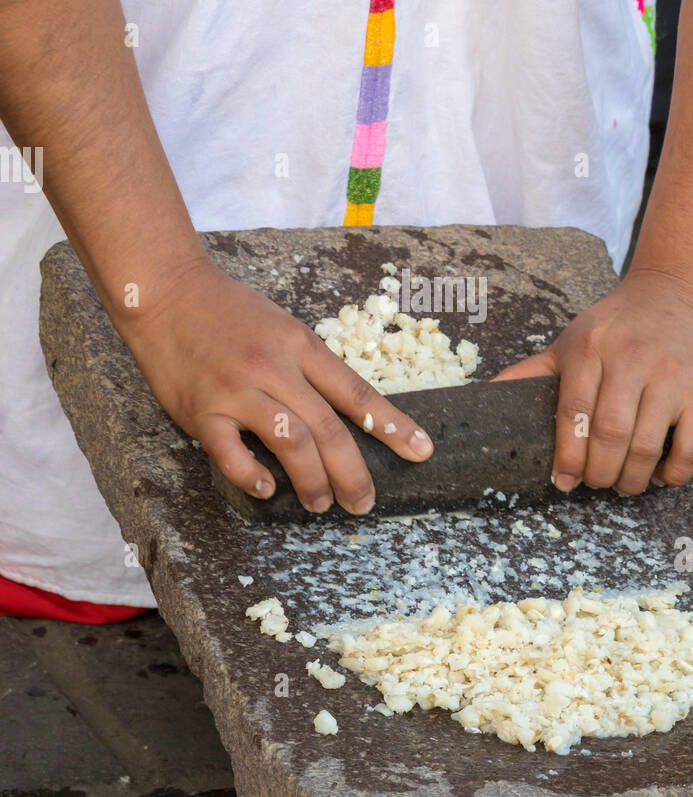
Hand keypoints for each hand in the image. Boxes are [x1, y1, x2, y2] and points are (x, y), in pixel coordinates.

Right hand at [117, 257, 433, 513]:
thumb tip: (346, 411)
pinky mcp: (202, 409)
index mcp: (301, 346)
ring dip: (311, 480)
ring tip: (319, 504)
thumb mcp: (283, 328)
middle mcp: (275, 368)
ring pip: (290, 443)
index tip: (421, 451)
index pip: (357, 393)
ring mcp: (237, 390)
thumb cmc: (229, 312)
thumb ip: (310, 368)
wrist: (167, 292)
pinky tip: (266, 488)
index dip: (393, 425)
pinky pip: (230, 451)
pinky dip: (251, 475)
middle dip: (352, 472)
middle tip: (362, 503)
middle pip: (328, 428)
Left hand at [493, 269, 692, 494]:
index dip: (567, 455)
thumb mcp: (569, 340)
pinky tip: (659, 475)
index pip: (574, 412)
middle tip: (594, 482)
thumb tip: (484, 397)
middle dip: (598, 473)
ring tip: (622, 484)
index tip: (563, 481)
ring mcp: (671, 375)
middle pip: (610, 434)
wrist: (675, 293)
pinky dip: (673, 473)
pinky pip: (691, 447)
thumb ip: (532, 371)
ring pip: (648, 446)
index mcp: (590, 349)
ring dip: (631, 479)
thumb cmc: (614, 326)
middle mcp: (631, 359)